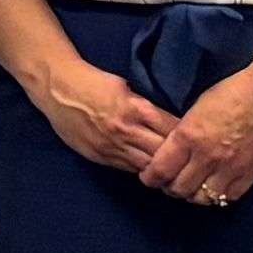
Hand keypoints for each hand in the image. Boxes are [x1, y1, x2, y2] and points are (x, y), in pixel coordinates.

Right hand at [34, 58, 183, 177]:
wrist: (56, 87)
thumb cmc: (92, 82)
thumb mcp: (125, 87)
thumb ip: (145, 107)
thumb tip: (167, 122)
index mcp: (137, 109)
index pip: (174, 130)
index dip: (188, 137)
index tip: (197, 139)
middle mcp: (127, 130)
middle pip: (164, 153)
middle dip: (179, 157)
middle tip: (191, 161)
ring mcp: (112, 146)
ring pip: (148, 166)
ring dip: (162, 169)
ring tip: (175, 171)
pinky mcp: (99, 155)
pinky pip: (128, 169)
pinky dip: (142, 169)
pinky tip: (150, 169)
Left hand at [136, 63, 252, 208]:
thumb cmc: (233, 90)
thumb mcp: (196, 107)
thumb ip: (184, 132)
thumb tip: (172, 149)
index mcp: (188, 136)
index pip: (160, 170)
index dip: (150, 178)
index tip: (149, 178)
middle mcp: (207, 156)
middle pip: (179, 189)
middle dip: (170, 189)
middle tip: (170, 183)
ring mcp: (231, 167)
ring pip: (203, 198)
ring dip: (194, 196)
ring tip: (192, 188)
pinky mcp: (252, 172)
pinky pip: (230, 196)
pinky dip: (219, 197)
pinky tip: (215, 189)